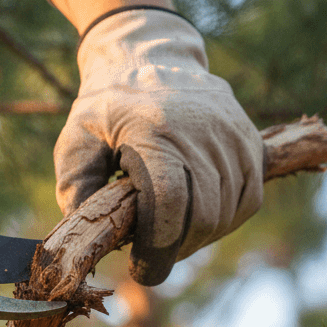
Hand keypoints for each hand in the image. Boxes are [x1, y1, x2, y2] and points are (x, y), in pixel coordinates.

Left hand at [53, 7, 263, 284]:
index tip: (142, 270)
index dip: (159, 248)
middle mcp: (203, 131)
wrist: (153, 56)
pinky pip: (249, 200)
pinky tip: (196, 216)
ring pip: (229, 213)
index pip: (171, 203)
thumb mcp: (76, 137)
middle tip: (152, 254)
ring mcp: (233, 135)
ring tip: (169, 229)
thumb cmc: (108, 106)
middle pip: (204, 216)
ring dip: (198, 236)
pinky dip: (225, 220)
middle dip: (175, 249)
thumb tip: (89, 227)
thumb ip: (75, 184)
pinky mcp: (251, 142)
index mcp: (155, 131)